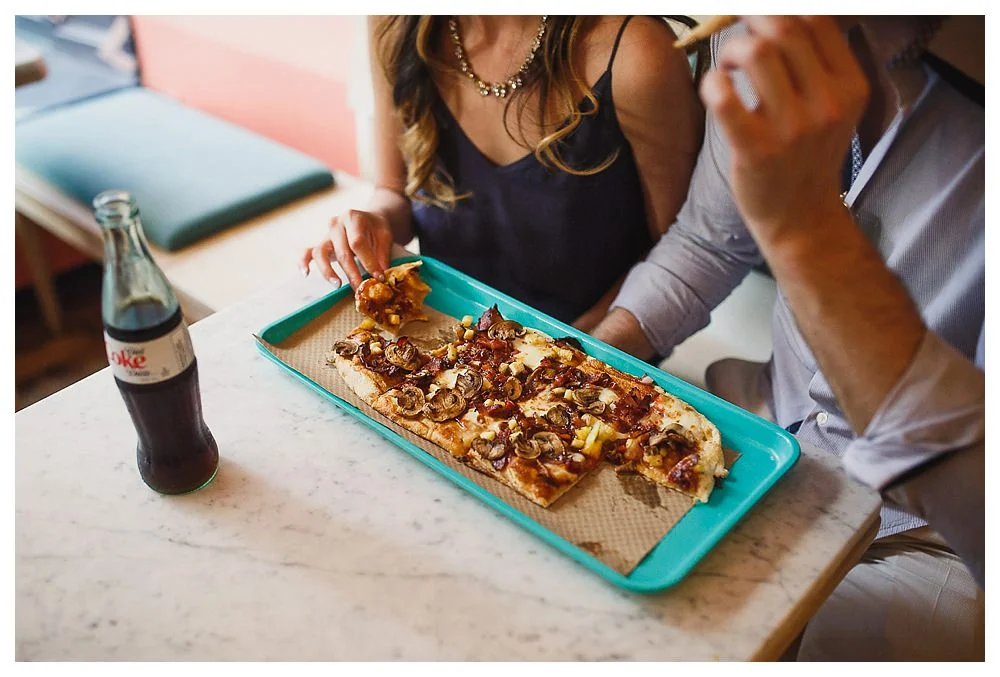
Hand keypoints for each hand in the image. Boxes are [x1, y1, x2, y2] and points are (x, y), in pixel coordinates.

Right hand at [300, 209, 392, 287]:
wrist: (367, 219)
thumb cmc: (375, 228)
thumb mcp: (384, 235)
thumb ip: (382, 254)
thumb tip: (380, 275)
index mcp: (353, 217)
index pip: (358, 242)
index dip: (368, 261)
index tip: (378, 277)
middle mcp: (336, 224)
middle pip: (341, 251)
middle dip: (352, 272)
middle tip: (360, 288)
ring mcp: (325, 234)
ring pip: (321, 253)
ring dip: (328, 270)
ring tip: (337, 284)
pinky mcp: (320, 243)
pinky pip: (307, 252)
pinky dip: (303, 262)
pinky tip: (305, 273)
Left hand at [699, 16, 869, 244]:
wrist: (802, 218)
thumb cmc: (807, 156)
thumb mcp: (831, 107)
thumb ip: (816, 64)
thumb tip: (780, 17)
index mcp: (849, 86)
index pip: (817, 20)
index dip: (779, 9)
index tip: (757, 18)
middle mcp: (827, 103)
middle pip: (784, 29)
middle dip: (750, 21)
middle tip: (737, 37)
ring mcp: (792, 128)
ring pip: (757, 53)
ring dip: (731, 49)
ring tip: (726, 66)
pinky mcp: (756, 150)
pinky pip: (725, 97)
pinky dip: (712, 82)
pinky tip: (714, 88)